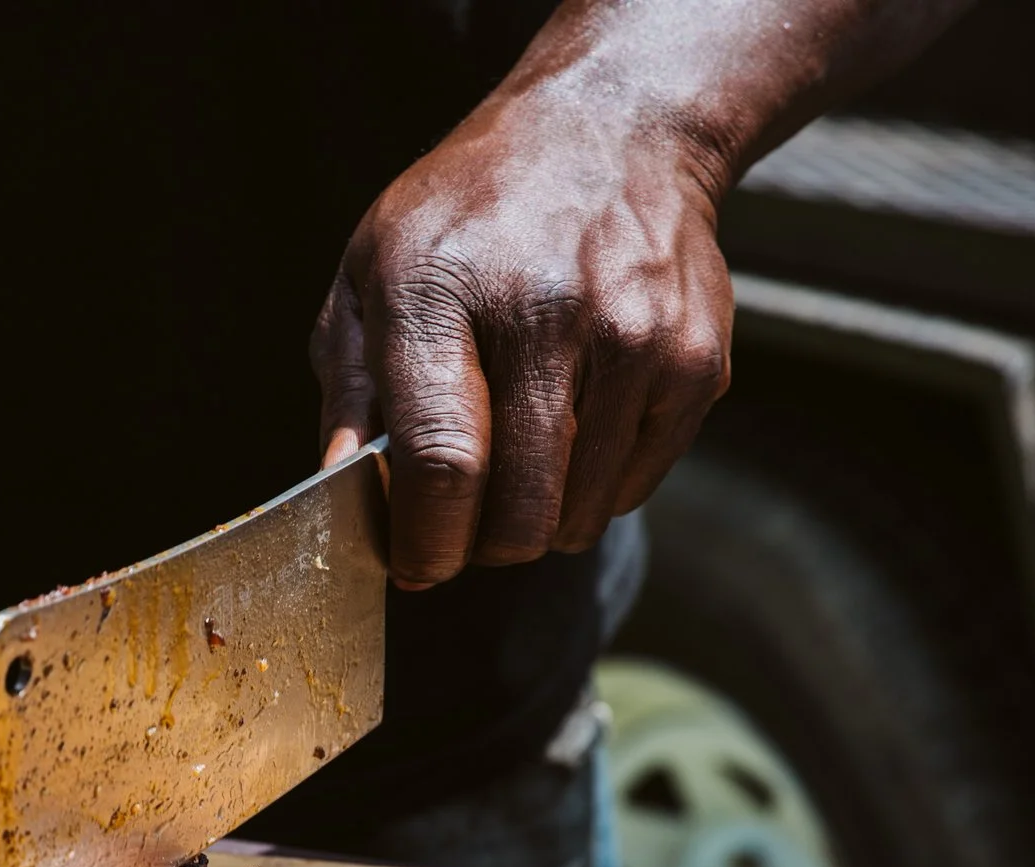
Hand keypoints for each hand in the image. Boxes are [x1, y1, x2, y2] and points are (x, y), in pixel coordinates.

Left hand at [312, 84, 733, 587]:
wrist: (612, 132)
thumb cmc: (472, 214)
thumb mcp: (374, 269)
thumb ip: (351, 385)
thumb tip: (340, 491)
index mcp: (443, 286)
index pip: (444, 460)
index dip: (427, 540)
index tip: (416, 566)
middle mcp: (548, 309)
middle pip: (518, 508)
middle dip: (481, 547)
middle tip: (463, 530)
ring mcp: (634, 337)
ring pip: (577, 513)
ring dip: (538, 522)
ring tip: (517, 467)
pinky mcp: (695, 362)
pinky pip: (632, 488)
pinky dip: (594, 489)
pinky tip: (574, 430)